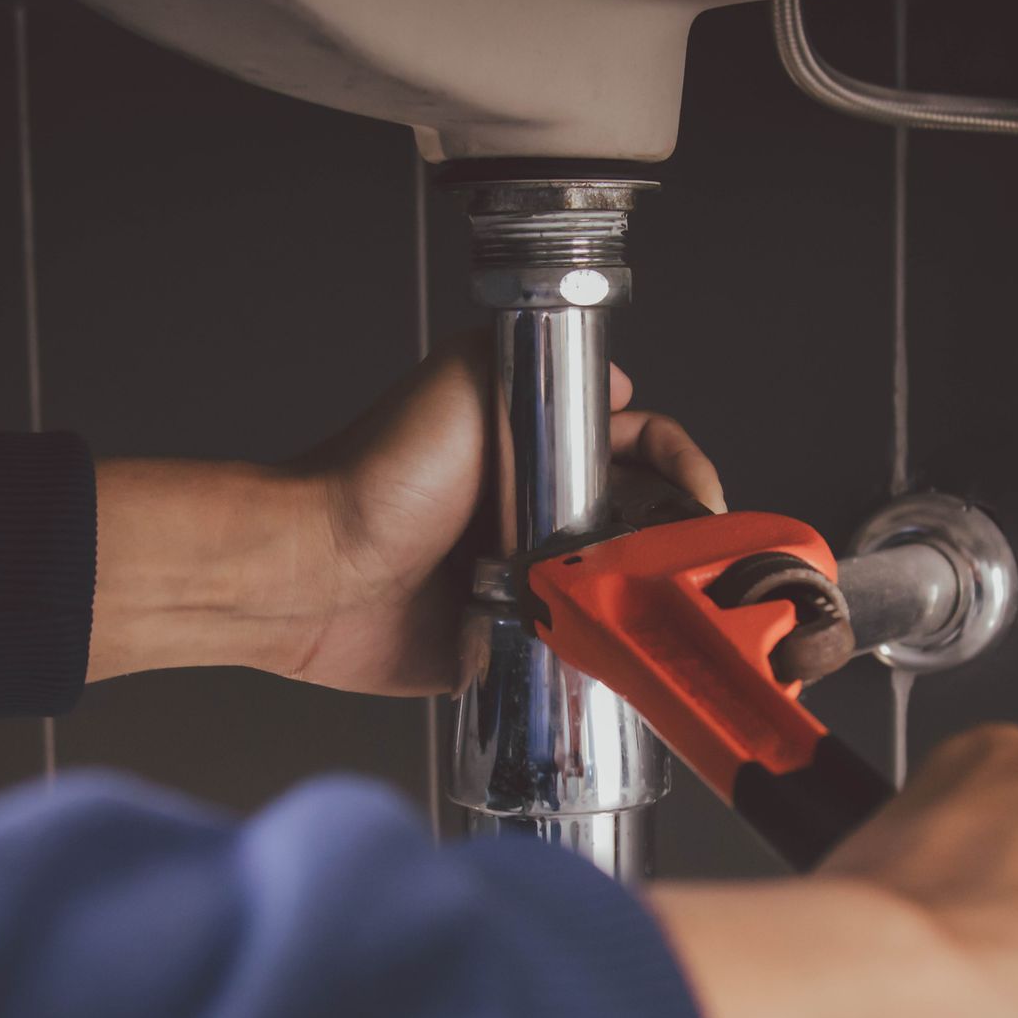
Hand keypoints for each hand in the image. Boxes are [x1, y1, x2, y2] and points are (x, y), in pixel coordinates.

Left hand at [85, 335, 723, 690]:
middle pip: (638, 521)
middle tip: (697, 557)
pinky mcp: (504, 643)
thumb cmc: (377, 475)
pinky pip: (571, 653)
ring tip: (665, 606)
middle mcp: (535, 515)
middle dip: (678, 537)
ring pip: (614, 591)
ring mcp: (524, 583)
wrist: (313, 573)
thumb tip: (617, 379)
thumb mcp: (460, 379)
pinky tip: (623, 652)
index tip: (704, 492)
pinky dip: (599, 653)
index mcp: (534, 452)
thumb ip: (529, 364)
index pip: (636, 449)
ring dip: (642, 598)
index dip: (680, 465)